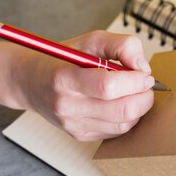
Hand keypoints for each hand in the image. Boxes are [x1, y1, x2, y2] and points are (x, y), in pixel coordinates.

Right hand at [10, 30, 154, 140]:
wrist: (29, 82)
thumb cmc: (63, 58)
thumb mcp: (90, 40)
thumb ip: (121, 45)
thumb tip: (143, 67)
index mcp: (64, 78)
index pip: (108, 86)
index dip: (135, 81)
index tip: (144, 74)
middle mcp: (66, 105)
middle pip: (121, 110)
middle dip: (143, 97)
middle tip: (145, 84)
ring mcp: (72, 124)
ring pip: (123, 124)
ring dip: (138, 108)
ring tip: (132, 92)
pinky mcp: (80, 135)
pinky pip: (116, 132)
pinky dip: (127, 118)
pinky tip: (120, 103)